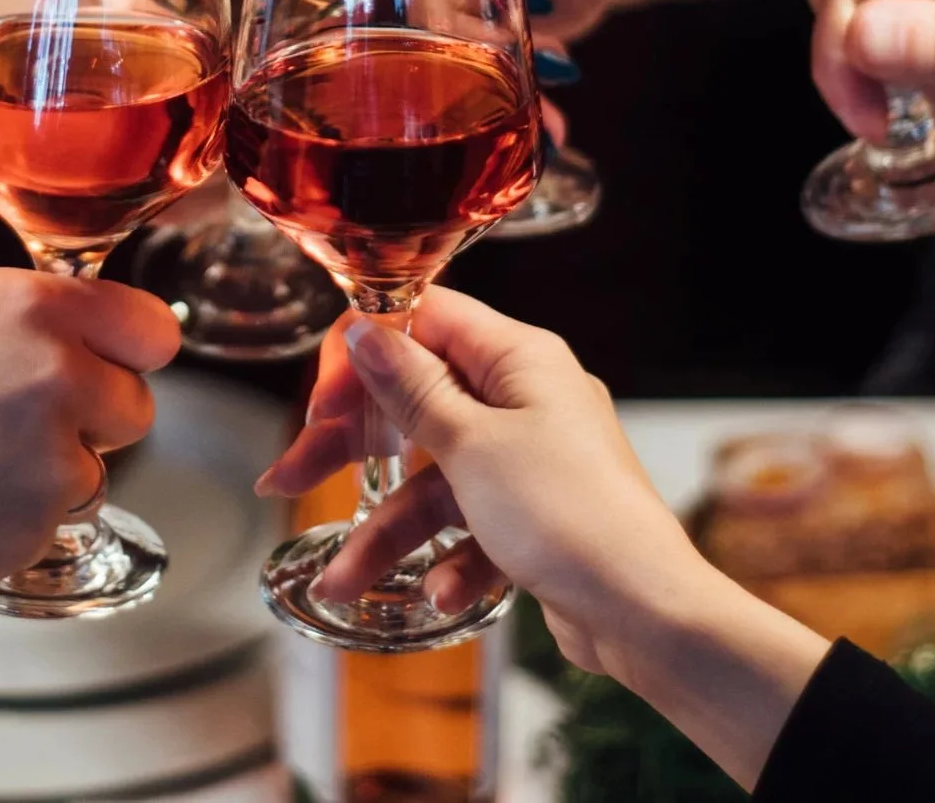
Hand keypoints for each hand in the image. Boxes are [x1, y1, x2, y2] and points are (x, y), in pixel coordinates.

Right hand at [0, 267, 179, 598]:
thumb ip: (27, 315)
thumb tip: (80, 331)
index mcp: (36, 308)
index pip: (155, 328)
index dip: (131, 349)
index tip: (114, 361)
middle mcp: (58, 376)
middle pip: (137, 406)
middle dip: (94, 417)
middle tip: (22, 422)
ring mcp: (51, 458)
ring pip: (97, 469)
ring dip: (54, 472)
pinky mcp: (33, 526)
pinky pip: (54, 520)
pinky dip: (18, 518)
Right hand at [256, 288, 693, 677]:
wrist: (646, 612)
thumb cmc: (572, 516)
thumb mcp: (472, 447)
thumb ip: (412, 390)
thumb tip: (367, 331)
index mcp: (520, 358)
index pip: (425, 321)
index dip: (365, 353)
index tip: (321, 401)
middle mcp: (526, 398)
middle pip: (417, 404)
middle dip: (352, 448)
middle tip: (288, 476)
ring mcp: (531, 458)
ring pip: (435, 479)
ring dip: (387, 530)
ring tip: (341, 580)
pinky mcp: (533, 514)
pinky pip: (469, 525)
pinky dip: (445, 558)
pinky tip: (436, 593)